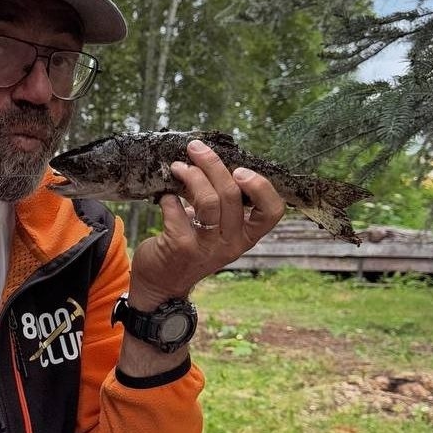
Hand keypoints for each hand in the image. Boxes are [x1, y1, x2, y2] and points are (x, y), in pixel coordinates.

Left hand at [129, 138, 284, 306]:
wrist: (161, 284)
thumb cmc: (190, 246)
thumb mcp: (216, 229)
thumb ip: (221, 203)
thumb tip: (212, 161)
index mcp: (246, 236)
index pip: (272, 212)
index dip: (261, 187)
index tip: (241, 170)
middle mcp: (231, 243)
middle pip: (232, 195)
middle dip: (212, 164)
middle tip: (195, 148)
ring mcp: (206, 247)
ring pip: (207, 201)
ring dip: (191, 176)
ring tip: (177, 167)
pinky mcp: (180, 247)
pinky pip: (176, 210)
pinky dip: (167, 198)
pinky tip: (164, 198)